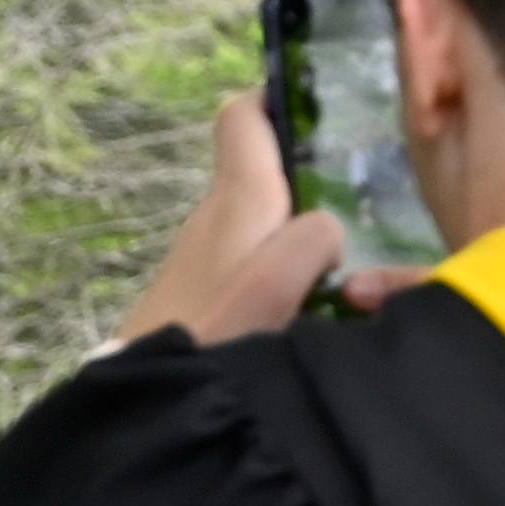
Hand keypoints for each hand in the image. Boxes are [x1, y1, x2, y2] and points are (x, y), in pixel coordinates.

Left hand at [117, 90, 419, 350]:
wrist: (146, 402)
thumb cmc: (215, 334)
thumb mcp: (278, 282)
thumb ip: (314, 240)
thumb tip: (325, 232)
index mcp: (236, 197)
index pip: (242, 117)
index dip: (273, 102)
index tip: (315, 114)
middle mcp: (213, 215)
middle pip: (259, 172)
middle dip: (305, 179)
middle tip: (358, 204)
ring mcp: (200, 256)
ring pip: (256, 222)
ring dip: (292, 233)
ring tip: (340, 267)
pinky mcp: (193, 296)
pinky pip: (244, 263)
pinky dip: (273, 271)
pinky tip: (301, 307)